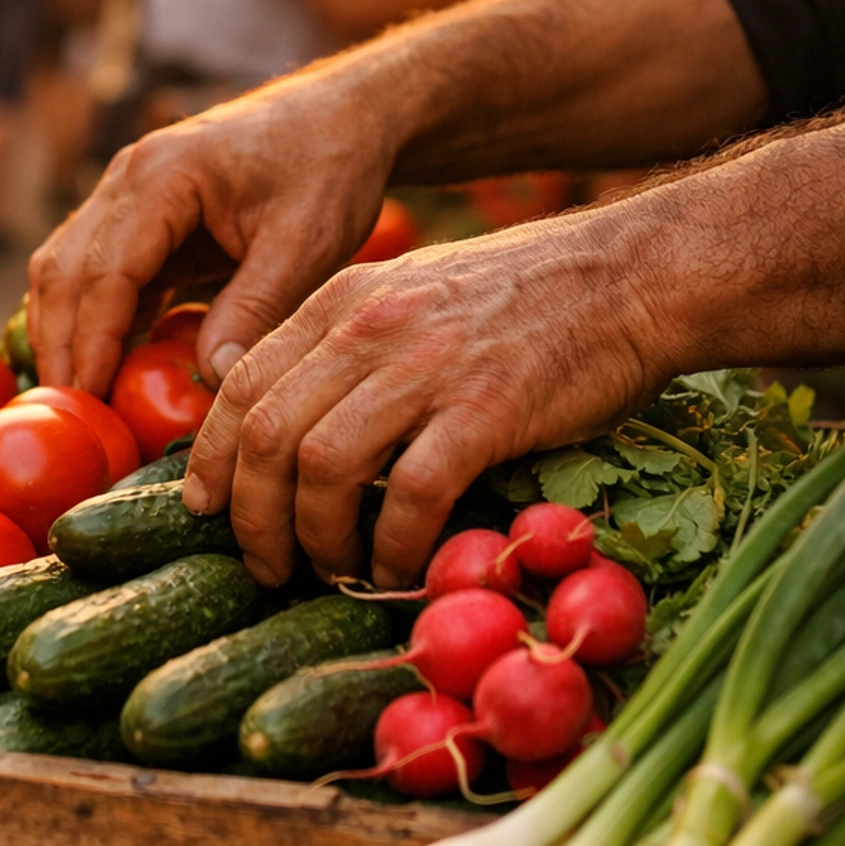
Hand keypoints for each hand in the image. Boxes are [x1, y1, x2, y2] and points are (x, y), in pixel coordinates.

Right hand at [28, 66, 395, 396]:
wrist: (345, 115)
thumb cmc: (329, 167)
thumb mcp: (306, 241)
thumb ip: (255, 306)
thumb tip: (209, 375)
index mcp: (164, 175)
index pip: (106, 270)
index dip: (90, 341)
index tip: (85, 400)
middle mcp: (129, 176)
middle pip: (65, 269)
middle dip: (59, 344)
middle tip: (66, 415)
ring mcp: (128, 191)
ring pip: (66, 267)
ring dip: (64, 331)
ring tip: (77, 399)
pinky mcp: (142, 213)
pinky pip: (97, 268)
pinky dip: (91, 316)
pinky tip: (103, 364)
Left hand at [182, 206, 668, 588]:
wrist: (636, 274)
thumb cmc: (529, 298)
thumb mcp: (414, 294)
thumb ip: (349, 342)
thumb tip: (294, 417)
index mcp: (344, 298)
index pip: (242, 382)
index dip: (215, 457)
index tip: (208, 509)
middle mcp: (369, 326)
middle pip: (267, 432)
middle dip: (250, 515)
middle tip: (262, 564)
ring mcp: (426, 366)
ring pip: (320, 466)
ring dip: (313, 538)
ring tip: (329, 572)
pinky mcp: (486, 410)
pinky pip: (410, 494)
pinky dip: (390, 545)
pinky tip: (397, 569)